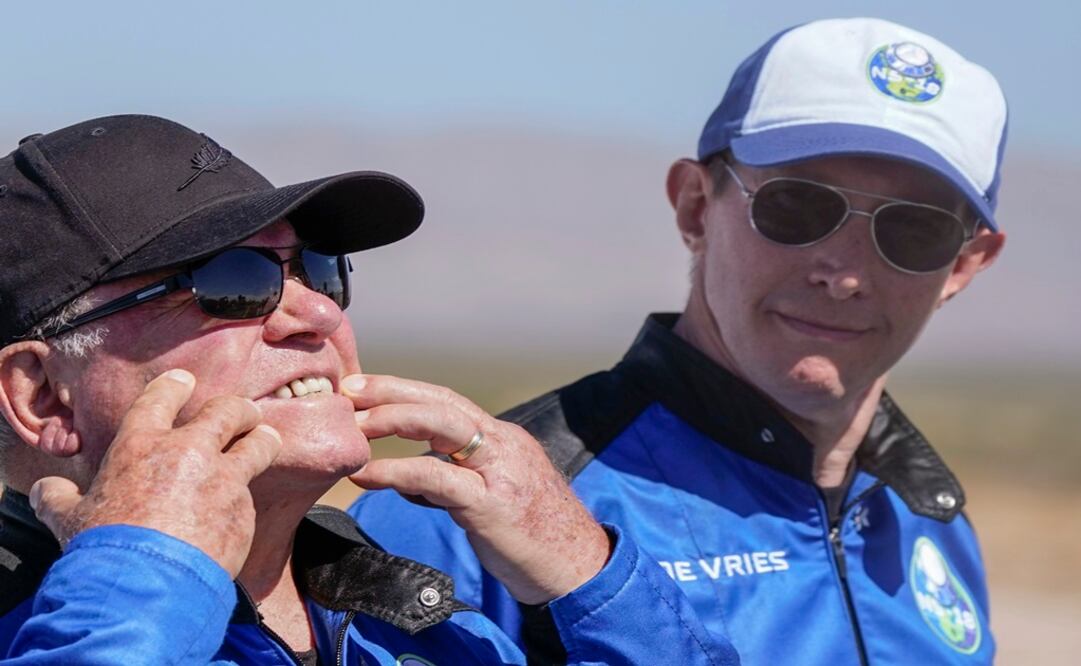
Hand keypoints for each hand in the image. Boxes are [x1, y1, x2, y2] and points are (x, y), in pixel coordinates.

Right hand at [28, 369, 281, 577]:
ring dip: (263, 439)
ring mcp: (222, 479)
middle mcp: (188, 452)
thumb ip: (60, 499)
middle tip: (245, 413)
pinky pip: (249, 498)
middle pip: (227, 411)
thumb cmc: (104, 548)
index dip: (174, 386)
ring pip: (258, 445)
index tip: (184, 382)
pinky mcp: (243, 510)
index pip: (161, 399)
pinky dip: (243, 503)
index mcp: (141, 445)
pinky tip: (235, 516)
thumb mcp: (70, 519)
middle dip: (239, 409)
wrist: (145, 585)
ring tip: (266, 439)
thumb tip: (44, 491)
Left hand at [343, 374, 610, 604]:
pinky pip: (437, 477)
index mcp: (504, 440)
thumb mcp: (496, 496)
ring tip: (354, 424)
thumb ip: (459, 478)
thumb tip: (414, 477)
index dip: (405, 391)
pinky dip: (397, 470)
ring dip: (393, 418)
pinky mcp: (492, 505)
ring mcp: (500, 471)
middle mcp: (503, 444)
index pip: (448, 403)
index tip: (365, 387)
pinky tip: (368, 474)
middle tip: (350, 387)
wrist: (580, 570)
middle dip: (393, 389)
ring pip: (442, 425)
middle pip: (443, 401)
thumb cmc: (537, 539)